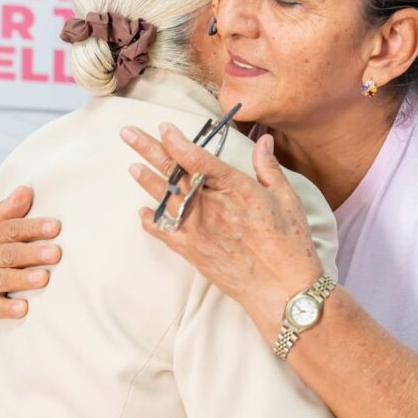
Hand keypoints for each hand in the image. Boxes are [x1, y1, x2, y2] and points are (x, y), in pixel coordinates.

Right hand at [0, 186, 60, 351]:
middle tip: (55, 254)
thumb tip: (27, 189)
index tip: (55, 227)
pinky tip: (23, 309)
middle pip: (7, 254)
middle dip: (31, 254)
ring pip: (0, 280)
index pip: (9, 230)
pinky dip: (6, 309)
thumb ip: (7, 211)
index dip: (32, 228)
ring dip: (22, 280)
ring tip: (43, 278)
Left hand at [122, 124, 322, 327]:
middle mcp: (210, 206)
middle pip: (174, 173)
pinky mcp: (192, 251)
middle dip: (149, 150)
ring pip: (164, 199)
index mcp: (235, 188)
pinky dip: (151, 221)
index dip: (177, 140)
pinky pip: (164, 232)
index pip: (198, 157)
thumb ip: (268, 167)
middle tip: (128, 133)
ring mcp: (197, 230)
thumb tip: (262, 140)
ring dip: (146, 180)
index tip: (164, 127)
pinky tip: (142, 212)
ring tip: (131, 166)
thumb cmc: (290, 244)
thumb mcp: (286, 199)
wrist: (282, 289)